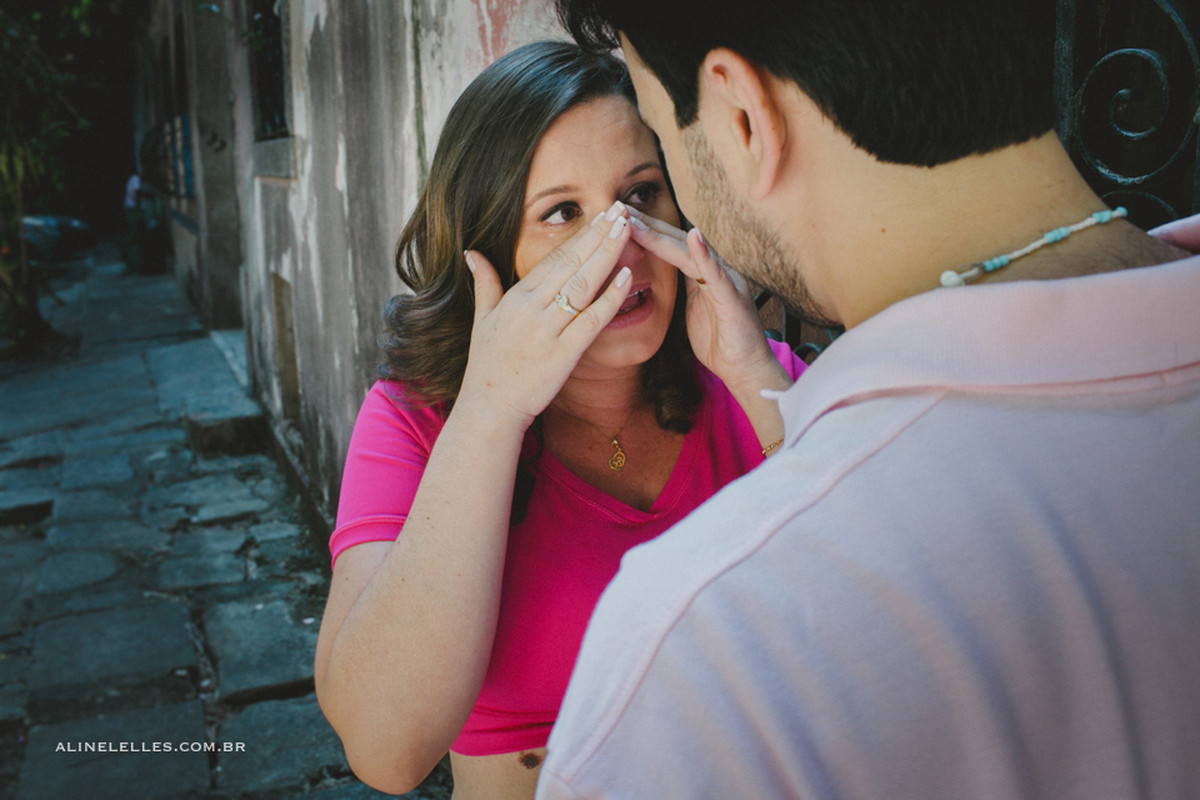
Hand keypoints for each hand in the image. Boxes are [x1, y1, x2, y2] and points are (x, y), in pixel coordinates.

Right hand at [457, 205, 634, 429]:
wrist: (489, 408)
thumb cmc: (488, 366)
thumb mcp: (481, 319)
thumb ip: (484, 283)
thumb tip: (472, 253)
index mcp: (517, 298)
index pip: (555, 258)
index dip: (581, 235)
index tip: (601, 215)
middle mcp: (532, 308)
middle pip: (572, 263)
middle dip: (599, 234)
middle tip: (621, 209)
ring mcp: (548, 330)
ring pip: (583, 284)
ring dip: (607, 255)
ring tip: (627, 230)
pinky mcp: (563, 353)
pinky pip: (591, 320)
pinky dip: (610, 298)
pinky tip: (627, 277)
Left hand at [628, 210, 778, 392]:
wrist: (747, 370)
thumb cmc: (721, 341)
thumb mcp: (694, 308)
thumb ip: (684, 286)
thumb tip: (663, 272)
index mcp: (704, 273)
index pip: (671, 245)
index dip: (646, 230)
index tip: (618, 218)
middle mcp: (717, 270)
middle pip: (677, 241)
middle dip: (647, 225)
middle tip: (619, 209)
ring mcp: (726, 283)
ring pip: (690, 254)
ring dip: (662, 238)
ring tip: (637, 223)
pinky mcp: (733, 300)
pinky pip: (717, 276)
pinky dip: (705, 255)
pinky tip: (695, 238)